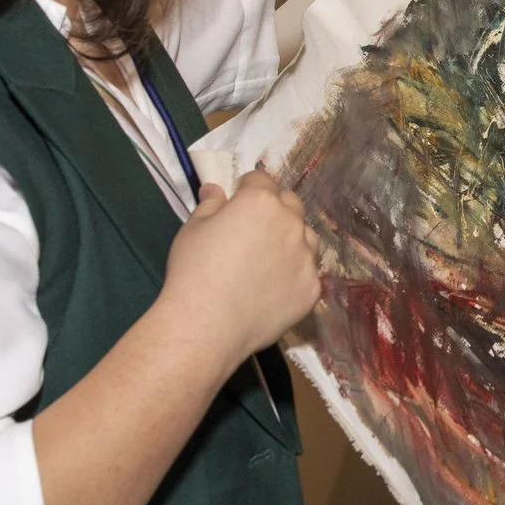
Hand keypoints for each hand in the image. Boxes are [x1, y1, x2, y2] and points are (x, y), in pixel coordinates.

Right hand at [161, 171, 322, 362]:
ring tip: (266, 262)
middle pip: (290, 204)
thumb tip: (215, 189)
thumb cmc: (194, 271)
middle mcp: (291, 223)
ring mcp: (306, 257)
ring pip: (306, 237)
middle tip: (252, 232)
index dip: (247, 190)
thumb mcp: (193, 229)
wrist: (208, 324)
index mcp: (261, 202)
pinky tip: (273, 290)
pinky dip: (294, 275)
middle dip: (274, 209)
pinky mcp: (312, 288)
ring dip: (291, 240)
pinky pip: (308, 273)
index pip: (261, 180)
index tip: (236, 203)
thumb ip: (210, 205)